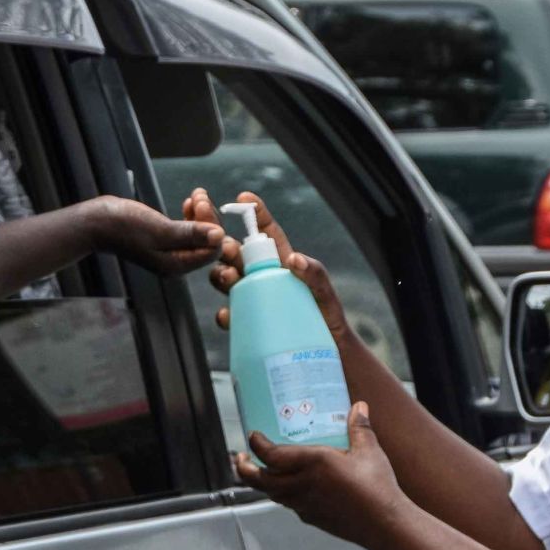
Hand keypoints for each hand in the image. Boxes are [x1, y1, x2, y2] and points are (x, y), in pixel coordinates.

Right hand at [88, 195, 223, 273]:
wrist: (96, 222)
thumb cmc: (125, 226)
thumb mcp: (161, 230)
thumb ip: (191, 234)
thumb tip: (220, 236)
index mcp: (177, 265)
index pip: (212, 250)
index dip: (214, 227)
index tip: (202, 205)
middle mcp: (177, 262)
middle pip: (208, 243)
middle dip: (209, 218)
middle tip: (199, 196)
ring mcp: (171, 252)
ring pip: (200, 234)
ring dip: (202, 213)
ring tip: (196, 195)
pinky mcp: (166, 240)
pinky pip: (188, 229)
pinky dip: (192, 215)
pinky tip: (189, 202)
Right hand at [186, 189, 350, 339]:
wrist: (326, 352)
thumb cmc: (327, 317)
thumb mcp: (324, 292)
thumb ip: (315, 273)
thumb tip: (294, 259)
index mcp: (281, 262)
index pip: (266, 233)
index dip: (255, 213)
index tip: (244, 197)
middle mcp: (263, 278)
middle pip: (237, 255)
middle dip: (225, 246)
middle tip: (227, 248)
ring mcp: (254, 299)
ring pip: (227, 280)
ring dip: (221, 275)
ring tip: (228, 277)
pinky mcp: (249, 323)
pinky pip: (231, 315)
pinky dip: (226, 314)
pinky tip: (229, 315)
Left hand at [234, 402, 408, 549]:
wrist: (385, 524)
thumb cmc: (377, 487)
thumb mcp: (369, 452)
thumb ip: (359, 428)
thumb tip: (358, 407)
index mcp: (313, 463)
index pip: (271, 455)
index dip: (257, 445)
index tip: (253, 436)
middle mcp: (302, 484)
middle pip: (260, 479)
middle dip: (245, 469)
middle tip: (241, 458)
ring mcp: (304, 504)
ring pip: (272, 494)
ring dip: (261, 483)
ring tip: (261, 472)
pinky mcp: (312, 518)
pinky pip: (289, 505)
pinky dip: (282, 495)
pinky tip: (291, 490)